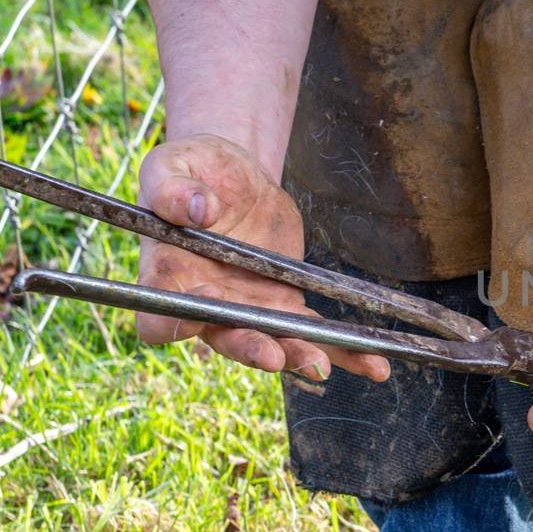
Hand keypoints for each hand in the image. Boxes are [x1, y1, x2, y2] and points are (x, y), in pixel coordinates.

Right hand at [135, 133, 390, 381]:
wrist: (232, 177)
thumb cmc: (193, 170)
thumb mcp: (173, 164)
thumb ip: (171, 187)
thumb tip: (195, 208)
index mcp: (167, 275)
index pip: (155, 315)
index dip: (167, 324)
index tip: (189, 320)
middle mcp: (206, 303)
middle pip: (224, 337)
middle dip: (250, 348)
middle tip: (275, 356)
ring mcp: (248, 309)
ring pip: (274, 343)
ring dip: (300, 357)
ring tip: (323, 366)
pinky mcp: (284, 305)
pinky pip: (315, 333)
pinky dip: (347, 352)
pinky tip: (377, 367)